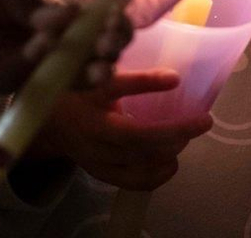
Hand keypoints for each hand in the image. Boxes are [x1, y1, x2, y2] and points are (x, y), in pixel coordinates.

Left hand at [0, 0, 130, 92]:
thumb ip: (37, 3)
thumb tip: (70, 17)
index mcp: (56, 20)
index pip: (95, 30)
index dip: (113, 29)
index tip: (118, 22)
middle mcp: (46, 49)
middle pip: (87, 62)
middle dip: (105, 57)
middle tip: (108, 46)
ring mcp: (22, 68)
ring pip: (62, 78)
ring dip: (80, 68)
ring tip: (91, 56)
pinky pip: (24, 78)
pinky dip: (37, 63)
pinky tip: (42, 45)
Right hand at [31, 69, 213, 189]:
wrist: (47, 124)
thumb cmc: (78, 91)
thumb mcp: (96, 73)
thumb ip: (127, 73)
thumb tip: (170, 68)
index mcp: (89, 97)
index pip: (118, 88)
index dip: (147, 83)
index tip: (176, 78)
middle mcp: (92, 129)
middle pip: (137, 136)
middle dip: (176, 131)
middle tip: (203, 121)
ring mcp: (95, 156)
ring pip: (138, 161)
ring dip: (169, 151)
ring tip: (186, 138)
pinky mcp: (100, 173)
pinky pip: (132, 181)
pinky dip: (157, 175)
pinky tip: (172, 162)